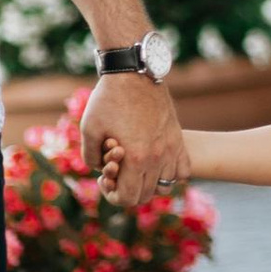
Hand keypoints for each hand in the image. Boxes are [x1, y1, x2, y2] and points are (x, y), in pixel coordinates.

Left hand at [80, 68, 186, 207]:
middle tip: (117, 172)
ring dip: (149, 183)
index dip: (113, 195)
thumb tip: (101, 170)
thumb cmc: (108, 100)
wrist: (132, 73)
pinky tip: (156, 162)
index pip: (129, 198)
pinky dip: (170, 174)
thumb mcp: (88, 129)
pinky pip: (182, 170)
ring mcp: (171, 148)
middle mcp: (157, 157)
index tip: (105, 178)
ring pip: (165, 186)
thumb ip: (90, 158)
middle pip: (146, 195)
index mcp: (136, 158)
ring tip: (136, 168)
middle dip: (128, 190)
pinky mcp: (177, 138)